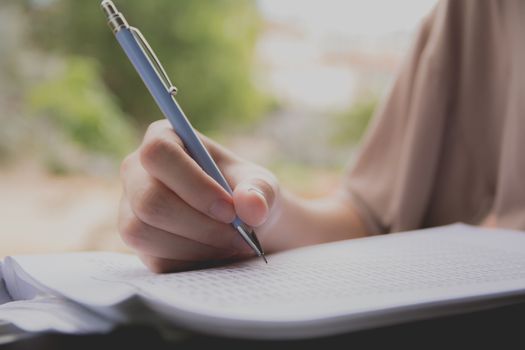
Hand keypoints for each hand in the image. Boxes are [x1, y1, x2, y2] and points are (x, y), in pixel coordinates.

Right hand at [118, 120, 279, 272]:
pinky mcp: (138, 241)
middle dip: (200, 225)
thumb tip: (251, 207)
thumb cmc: (244, 192)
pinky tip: (217, 253)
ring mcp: (130, 207)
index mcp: (164, 139)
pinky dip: (193, 262)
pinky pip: (155, 259)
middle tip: (238, 235)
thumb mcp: (261, 185)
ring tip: (232, 244)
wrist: (240, 222)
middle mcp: (136, 171)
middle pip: (149, 201)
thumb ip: (259, 191)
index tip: (230, 210)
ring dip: (197, 246)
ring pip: (144, 233)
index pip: (159, 154)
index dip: (194, 185)